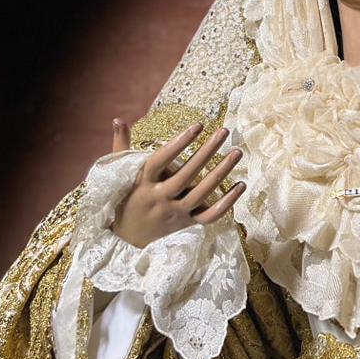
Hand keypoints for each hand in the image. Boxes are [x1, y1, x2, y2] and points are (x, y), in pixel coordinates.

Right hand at [112, 122, 244, 248]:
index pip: (161, 159)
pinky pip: (209, 216)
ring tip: (237, 152)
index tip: (198, 125)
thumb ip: (121, 145)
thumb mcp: (118, 173)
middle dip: (206, 152)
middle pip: (186, 174)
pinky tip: (241, 185)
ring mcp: (174, 213)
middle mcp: (159, 198)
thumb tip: (118, 119)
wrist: (125, 239)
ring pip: (201, 193)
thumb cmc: (124, 198)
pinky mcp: (185, 224)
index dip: (179, 142)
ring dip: (221, 173)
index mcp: (143, 182)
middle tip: (223, 131)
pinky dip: (227, 203)